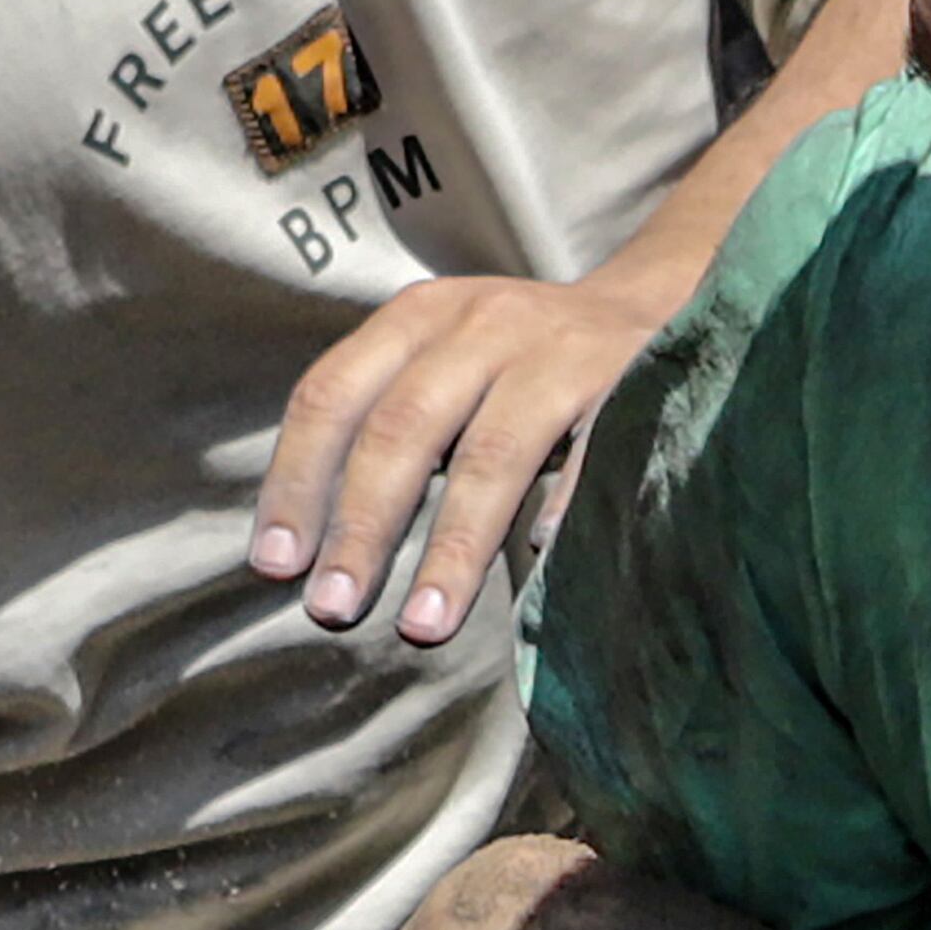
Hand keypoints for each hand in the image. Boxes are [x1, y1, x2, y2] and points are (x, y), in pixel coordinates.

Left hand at [249, 257, 676, 642]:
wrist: (654, 305)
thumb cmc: (522, 363)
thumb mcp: (442, 362)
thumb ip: (385, 425)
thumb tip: (308, 548)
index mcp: (417, 321)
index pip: (332, 396)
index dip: (297, 483)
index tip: (276, 566)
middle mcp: (481, 326)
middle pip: (402, 430)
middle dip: (363, 527)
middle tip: (332, 608)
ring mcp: (559, 353)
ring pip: (491, 455)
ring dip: (452, 546)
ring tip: (423, 624)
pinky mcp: (631, 382)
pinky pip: (592, 455)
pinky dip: (566, 504)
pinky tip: (542, 555)